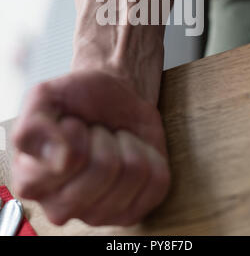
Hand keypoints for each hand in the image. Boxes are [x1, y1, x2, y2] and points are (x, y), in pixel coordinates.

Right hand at [11, 70, 170, 225]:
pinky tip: (130, 152)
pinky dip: (150, 154)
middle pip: (103, 168)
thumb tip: (61, 161)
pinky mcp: (133, 211)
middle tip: (94, 132)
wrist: (110, 98)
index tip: (70, 123)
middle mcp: (60, 207)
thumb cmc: (75, 99)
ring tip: (111, 141)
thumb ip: (34, 126)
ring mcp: (98, 214)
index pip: (69, 159)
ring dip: (127, 143)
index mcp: (31, 181)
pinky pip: (157, 181)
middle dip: (104, 136)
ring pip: (133, 173)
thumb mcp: (44, 97)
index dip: (75, 130)